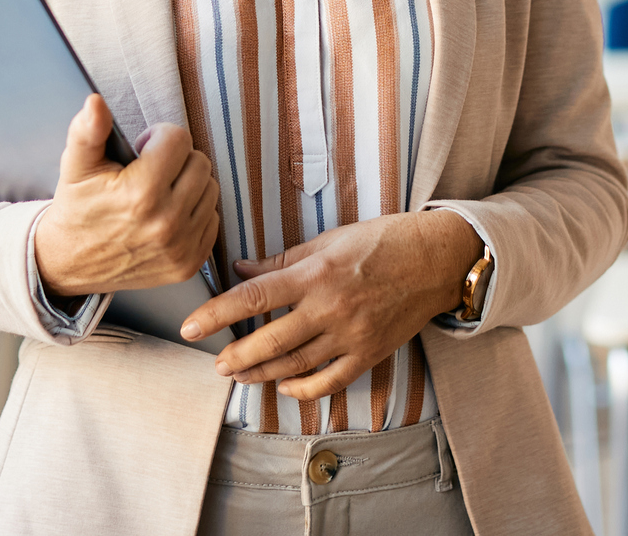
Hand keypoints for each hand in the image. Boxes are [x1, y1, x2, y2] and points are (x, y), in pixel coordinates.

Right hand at [32, 94, 219, 295]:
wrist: (70, 264)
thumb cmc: (78, 209)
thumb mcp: (75, 167)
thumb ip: (87, 131)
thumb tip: (95, 103)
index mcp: (141, 194)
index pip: (178, 139)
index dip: (158, 137)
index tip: (141, 149)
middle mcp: (166, 223)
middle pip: (200, 162)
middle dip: (176, 159)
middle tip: (150, 170)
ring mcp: (180, 247)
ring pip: (210, 189)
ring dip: (189, 184)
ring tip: (159, 191)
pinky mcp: (189, 264)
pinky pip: (213, 220)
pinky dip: (195, 213)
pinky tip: (168, 214)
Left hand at [178, 210, 484, 400]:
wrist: (436, 259)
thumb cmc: (383, 241)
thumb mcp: (330, 239)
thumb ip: (283, 260)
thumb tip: (241, 269)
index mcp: (316, 273)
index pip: (254, 297)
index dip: (217, 314)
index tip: (191, 326)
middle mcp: (331, 308)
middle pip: (271, 342)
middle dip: (237, 357)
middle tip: (217, 363)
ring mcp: (351, 335)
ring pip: (296, 366)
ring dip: (262, 374)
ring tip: (239, 375)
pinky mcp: (370, 353)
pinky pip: (330, 381)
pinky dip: (304, 389)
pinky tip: (285, 387)